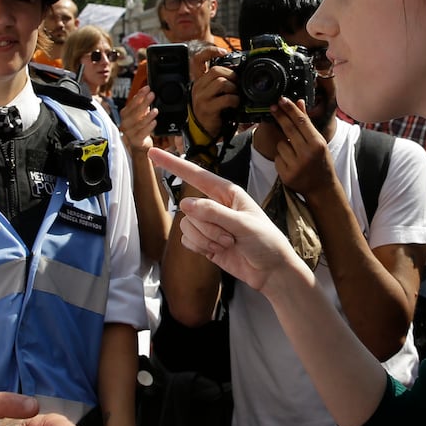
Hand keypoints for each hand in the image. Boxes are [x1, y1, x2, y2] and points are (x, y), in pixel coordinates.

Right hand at [118, 88, 157, 155]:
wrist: (139, 144)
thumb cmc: (139, 127)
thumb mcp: (140, 114)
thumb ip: (141, 104)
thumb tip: (147, 91)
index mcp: (125, 114)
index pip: (132, 102)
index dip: (139, 95)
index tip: (147, 88)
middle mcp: (125, 122)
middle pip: (135, 111)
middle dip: (144, 102)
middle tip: (152, 95)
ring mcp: (129, 132)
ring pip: (139, 123)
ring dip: (148, 116)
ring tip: (155, 110)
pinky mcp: (135, 140)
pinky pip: (142, 133)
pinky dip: (149, 127)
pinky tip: (154, 122)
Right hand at [149, 148, 311, 294]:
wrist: (271, 272)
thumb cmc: (266, 242)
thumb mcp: (242, 224)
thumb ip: (213, 213)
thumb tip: (184, 205)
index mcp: (227, 193)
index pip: (196, 175)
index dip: (173, 164)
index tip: (154, 153)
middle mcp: (215, 206)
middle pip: (191, 209)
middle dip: (207, 227)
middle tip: (230, 238)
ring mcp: (209, 225)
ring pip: (187, 226)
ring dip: (205, 239)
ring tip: (227, 245)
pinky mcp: (204, 242)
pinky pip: (187, 241)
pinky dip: (200, 248)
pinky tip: (217, 252)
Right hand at [189, 50, 238, 138]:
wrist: (202, 132)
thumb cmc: (210, 112)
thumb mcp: (211, 94)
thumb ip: (217, 82)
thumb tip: (235, 72)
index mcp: (199, 81)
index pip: (198, 60)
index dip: (210, 52)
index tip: (223, 51)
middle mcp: (198, 87)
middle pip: (216, 70)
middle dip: (231, 75)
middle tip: (236, 83)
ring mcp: (202, 98)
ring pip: (221, 82)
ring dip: (233, 88)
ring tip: (235, 95)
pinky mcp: (208, 108)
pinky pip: (226, 98)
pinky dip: (234, 100)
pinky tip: (234, 104)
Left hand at [267, 99, 335, 198]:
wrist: (322, 188)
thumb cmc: (321, 162)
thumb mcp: (318, 142)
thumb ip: (307, 123)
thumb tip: (299, 103)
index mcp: (317, 144)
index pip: (302, 122)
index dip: (290, 109)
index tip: (282, 100)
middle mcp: (307, 154)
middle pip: (289, 129)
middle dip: (280, 116)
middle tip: (273, 107)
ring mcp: (296, 165)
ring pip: (281, 144)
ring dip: (284, 145)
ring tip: (295, 154)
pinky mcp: (286, 174)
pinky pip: (277, 157)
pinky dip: (282, 158)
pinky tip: (291, 163)